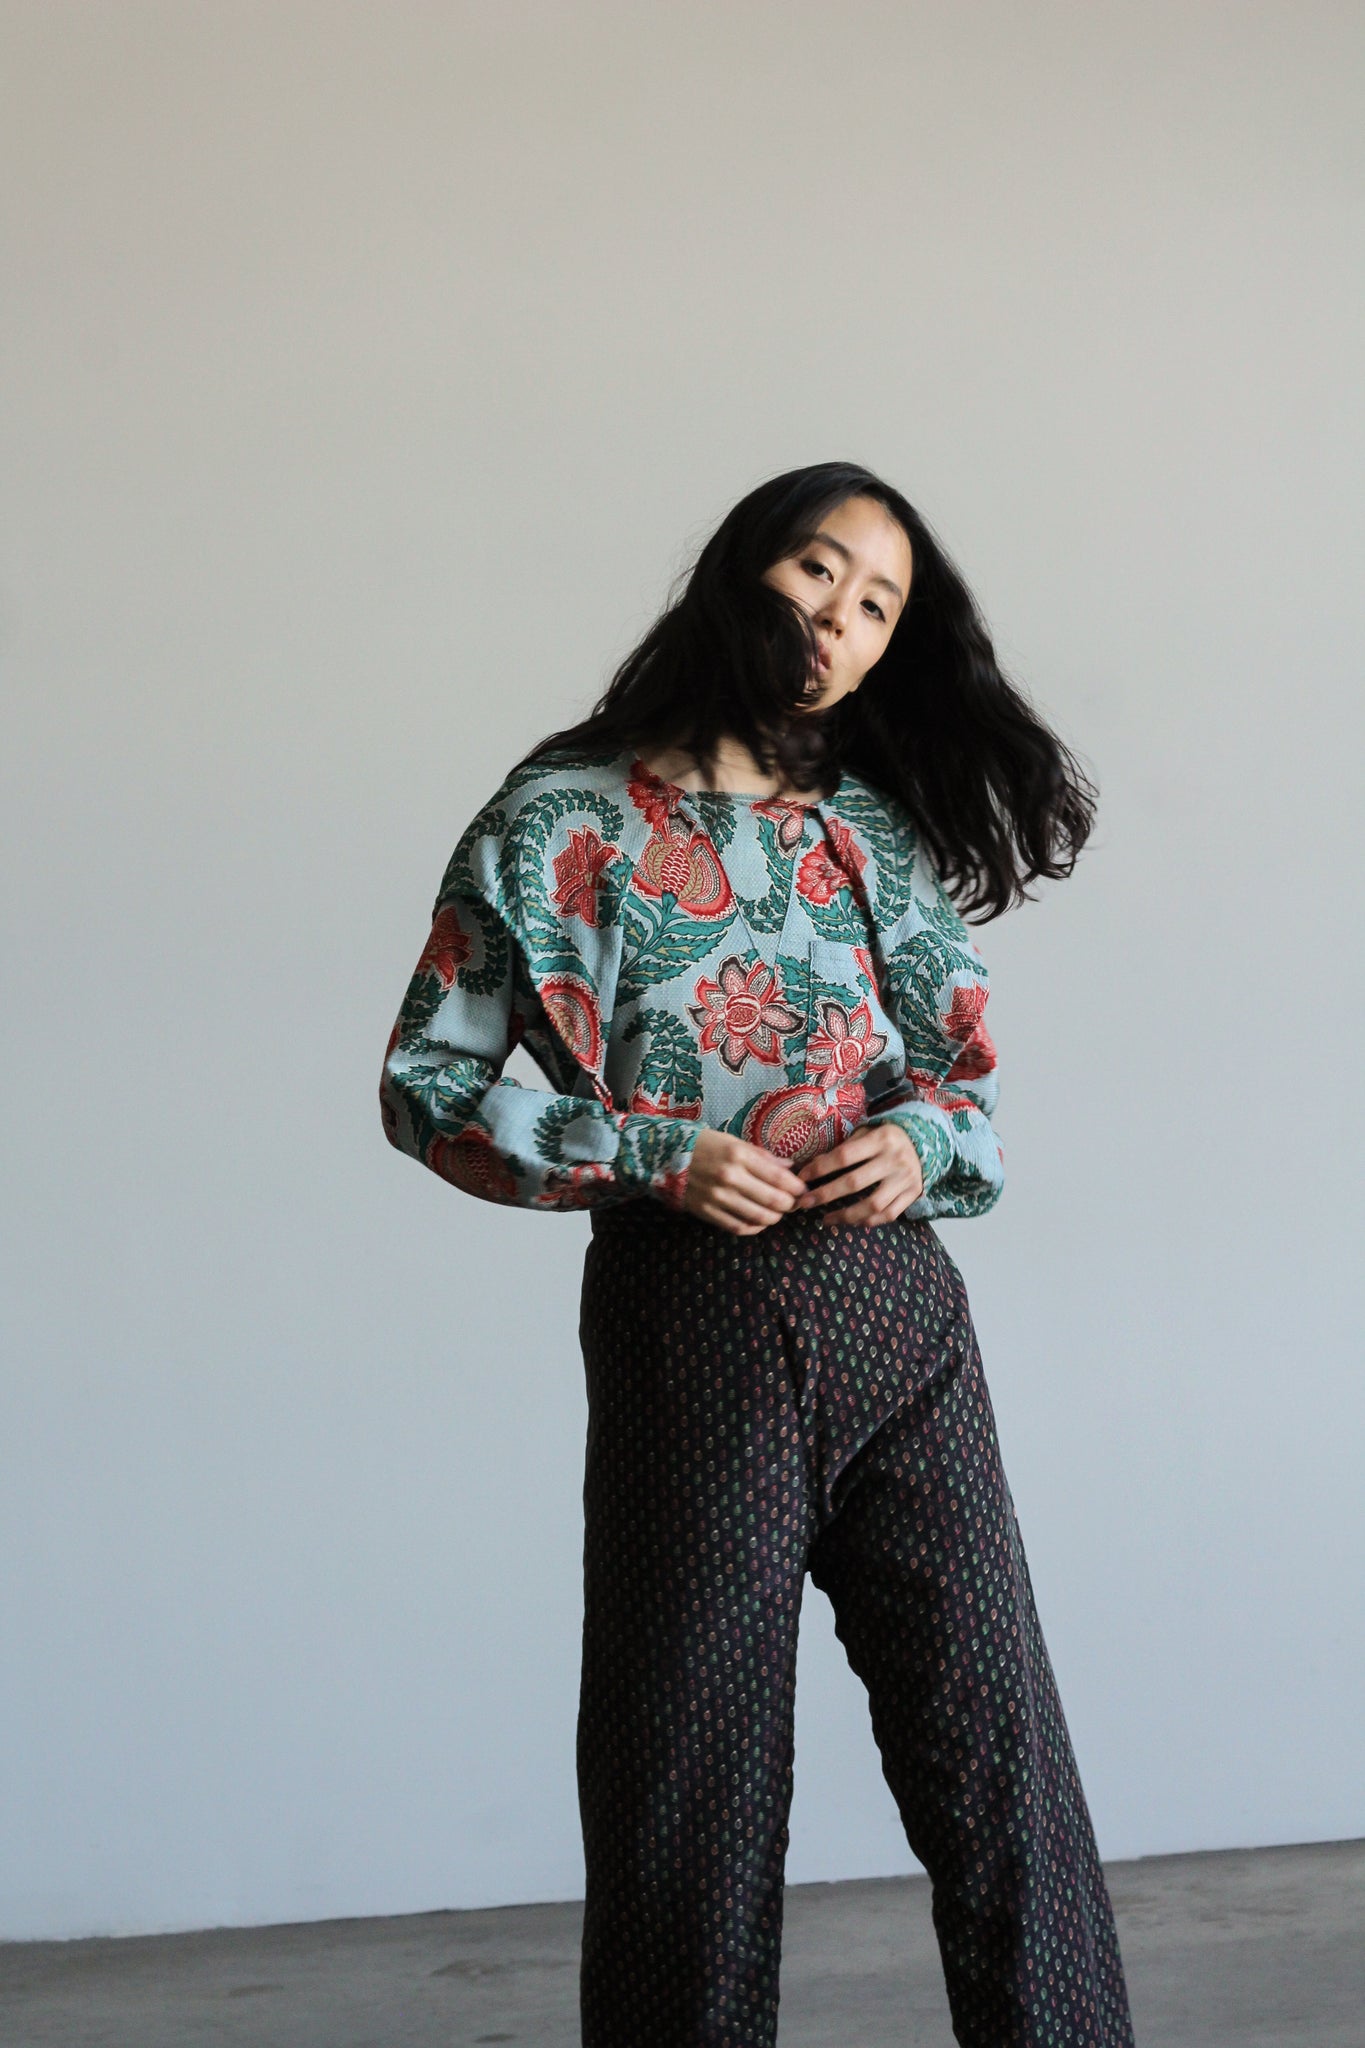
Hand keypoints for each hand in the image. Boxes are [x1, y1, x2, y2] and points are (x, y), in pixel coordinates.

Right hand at [683, 1128, 809, 1235]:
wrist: (665, 1156)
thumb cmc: (704, 1145)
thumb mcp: (734, 1142)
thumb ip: (763, 1156)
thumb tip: (790, 1168)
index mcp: (739, 1156)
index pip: (780, 1179)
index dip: (797, 1188)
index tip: (803, 1190)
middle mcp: (730, 1178)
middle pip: (774, 1201)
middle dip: (790, 1205)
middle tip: (794, 1204)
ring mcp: (718, 1198)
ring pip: (759, 1218)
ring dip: (774, 1218)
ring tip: (777, 1213)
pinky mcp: (707, 1212)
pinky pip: (738, 1227)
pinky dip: (754, 1228)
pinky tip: (759, 1222)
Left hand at [792, 1123, 923, 1226]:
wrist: (925, 1143)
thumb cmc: (885, 1139)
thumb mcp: (867, 1134)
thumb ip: (844, 1149)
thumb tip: (811, 1168)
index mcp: (881, 1139)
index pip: (844, 1156)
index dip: (820, 1168)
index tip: (802, 1178)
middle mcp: (895, 1159)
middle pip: (855, 1182)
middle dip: (826, 1195)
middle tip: (805, 1203)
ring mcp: (905, 1179)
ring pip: (873, 1205)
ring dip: (845, 1216)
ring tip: (825, 1219)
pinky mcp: (913, 1193)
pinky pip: (888, 1214)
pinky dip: (868, 1221)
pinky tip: (851, 1222)